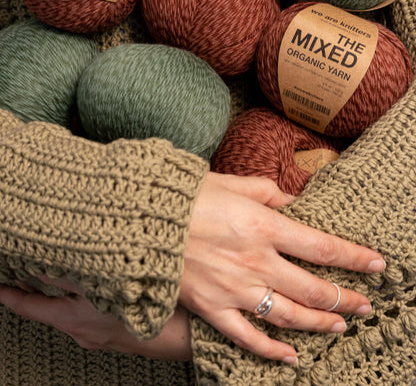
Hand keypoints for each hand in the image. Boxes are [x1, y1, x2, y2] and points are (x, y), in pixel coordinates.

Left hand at [0, 276, 191, 360]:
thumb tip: (40, 267)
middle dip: (35, 289)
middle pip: (49, 308)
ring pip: (71, 308)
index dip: (9, 296)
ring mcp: (102, 334)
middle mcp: (84, 332)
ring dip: (61, 290)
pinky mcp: (119, 330)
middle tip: (22, 268)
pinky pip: (91, 312)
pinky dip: (83, 296)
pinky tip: (95, 281)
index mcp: (76, 322)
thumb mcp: (107, 289)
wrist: (193, 337)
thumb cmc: (155, 311)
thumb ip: (71, 276)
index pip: (30, 308)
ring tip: (55, 268)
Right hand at [180, 171, 385, 362]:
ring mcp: (235, 290)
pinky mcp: (213, 308)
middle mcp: (257, 263)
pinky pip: (248, 338)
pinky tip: (290, 358)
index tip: (376, 265)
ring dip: (319, 323)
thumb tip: (293, 201)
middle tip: (365, 303)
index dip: (354, 258)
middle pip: (314, 288)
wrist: (141, 221)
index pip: (323, 248)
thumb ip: (268, 192)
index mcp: (265, 227)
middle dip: (345, 298)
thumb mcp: (232, 183)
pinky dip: (271, 352)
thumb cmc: (187, 196)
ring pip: (289, 316)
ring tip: (339, 325)